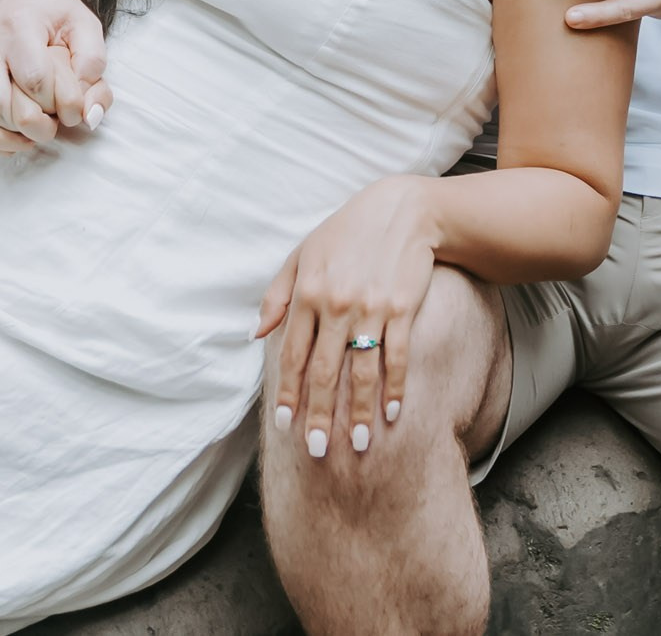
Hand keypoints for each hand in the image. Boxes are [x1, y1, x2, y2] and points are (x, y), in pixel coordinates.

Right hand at [0, 0, 111, 154]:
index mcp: (19, 26)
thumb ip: (94, 65)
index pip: (33, 79)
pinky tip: (10, 132)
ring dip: (6, 136)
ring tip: (31, 134)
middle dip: (29, 126)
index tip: (70, 108)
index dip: (56, 104)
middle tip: (51, 126)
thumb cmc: (55, 12)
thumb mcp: (85, 26)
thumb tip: (88, 113)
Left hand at [253, 177, 439, 462]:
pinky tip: (391, 413)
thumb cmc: (349, 232)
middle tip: (316, 450)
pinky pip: (397, 356)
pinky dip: (395, 387)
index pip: (293, 355)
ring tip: (357, 445)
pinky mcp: (402, 308)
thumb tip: (257, 334)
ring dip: (359, 412)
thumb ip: (278, 295)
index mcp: (308, 293)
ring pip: (361, 371)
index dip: (289, 393)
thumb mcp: (304, 254)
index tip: (285, 426)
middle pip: (324, 372)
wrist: (403, 210)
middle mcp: (337, 305)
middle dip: (319, 415)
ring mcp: (371, 308)